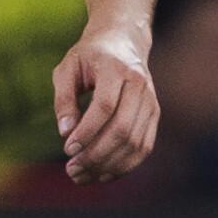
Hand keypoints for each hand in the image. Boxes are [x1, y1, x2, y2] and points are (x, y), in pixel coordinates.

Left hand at [53, 23, 160, 182]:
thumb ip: (63, 99)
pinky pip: (144, 147)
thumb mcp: (67, 69)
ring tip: (82, 175)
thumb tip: (66, 132)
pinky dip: (124, 166)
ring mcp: (151, 102)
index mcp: (116, 69)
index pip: (105, 106)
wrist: (123, 41)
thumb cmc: (89, 56)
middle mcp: (140, 85)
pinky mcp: (155, 115)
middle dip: (96, 154)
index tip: (67, 149)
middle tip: (71, 169)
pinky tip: (102, 174)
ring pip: (135, 143)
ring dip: (108, 165)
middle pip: (122, 129)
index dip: (87, 131)